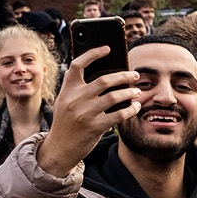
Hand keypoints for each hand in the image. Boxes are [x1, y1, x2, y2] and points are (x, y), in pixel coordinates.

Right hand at [38, 46, 140, 176]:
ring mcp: (85, 113)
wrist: (59, 149)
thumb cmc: (65, 123)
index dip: (93, 53)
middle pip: (104, 80)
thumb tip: (83, 71)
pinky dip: (130, 110)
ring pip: (114, 96)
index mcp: (67, 90)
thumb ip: (73, 87)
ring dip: (130, 92)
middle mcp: (75, 99)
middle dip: (123, 75)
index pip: (77, 65)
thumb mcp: (63, 102)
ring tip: (137, 92)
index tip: (107, 48)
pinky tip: (135, 107)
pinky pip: (118, 115)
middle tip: (135, 75)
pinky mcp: (94, 127)